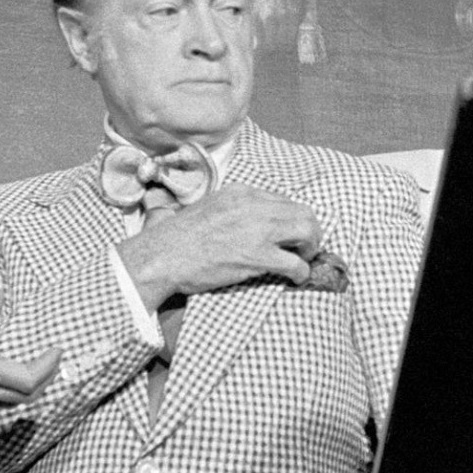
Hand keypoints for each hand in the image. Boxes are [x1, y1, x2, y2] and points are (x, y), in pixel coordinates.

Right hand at [0, 291, 60, 414]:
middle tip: (51, 359)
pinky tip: (1, 372)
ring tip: (33, 364)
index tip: (56, 350)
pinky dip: (9, 390)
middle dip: (45, 379)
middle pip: (26, 396)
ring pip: (11, 402)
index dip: (48, 367)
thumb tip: (0, 295)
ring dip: (28, 386)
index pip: (28, 380)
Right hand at [117, 184, 321, 307]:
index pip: (282, 200)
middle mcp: (253, 206)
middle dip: (309, 231)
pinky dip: (302, 272)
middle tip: (304, 248)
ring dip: (310, 248)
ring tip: (303, 260)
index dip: (290, 219)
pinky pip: (296, 263)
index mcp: (240, 193)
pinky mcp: (258, 257)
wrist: (162, 257)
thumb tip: (240, 222)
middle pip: (302, 212)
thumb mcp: (205, 208)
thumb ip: (228, 210)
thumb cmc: (176, 238)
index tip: (289, 234)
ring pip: (307, 231)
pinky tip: (295, 279)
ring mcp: (257, 230)